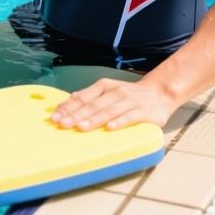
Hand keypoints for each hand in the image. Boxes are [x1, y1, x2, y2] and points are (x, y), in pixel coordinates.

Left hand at [50, 77, 177, 130]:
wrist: (160, 92)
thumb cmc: (129, 95)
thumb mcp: (108, 91)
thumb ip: (90, 96)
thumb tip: (70, 99)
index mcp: (104, 86)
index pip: (82, 97)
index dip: (68, 107)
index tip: (55, 117)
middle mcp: (115, 92)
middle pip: (93, 105)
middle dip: (76, 115)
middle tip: (62, 124)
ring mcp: (129, 101)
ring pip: (109, 111)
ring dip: (94, 119)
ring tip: (80, 127)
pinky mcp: (143, 111)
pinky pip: (129, 117)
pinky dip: (119, 122)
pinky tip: (109, 128)